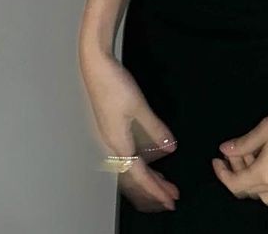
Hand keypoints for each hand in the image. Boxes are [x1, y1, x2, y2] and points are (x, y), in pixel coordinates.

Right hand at [78, 49, 179, 212]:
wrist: (95, 66)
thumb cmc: (115, 85)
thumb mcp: (139, 106)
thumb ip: (155, 128)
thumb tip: (171, 148)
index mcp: (118, 143)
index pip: (140, 176)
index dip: (156, 189)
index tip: (170, 200)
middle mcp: (113, 145)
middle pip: (133, 177)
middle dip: (153, 189)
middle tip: (172, 196)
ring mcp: (111, 138)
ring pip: (130, 168)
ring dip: (147, 178)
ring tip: (164, 183)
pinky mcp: (111, 129)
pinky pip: (127, 157)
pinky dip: (140, 165)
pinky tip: (149, 160)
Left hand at [211, 96, 267, 206]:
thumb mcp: (265, 128)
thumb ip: (243, 142)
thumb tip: (226, 149)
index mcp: (266, 173)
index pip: (236, 183)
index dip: (222, 173)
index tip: (218, 161)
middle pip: (250, 189)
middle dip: (238, 171)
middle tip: (237, 152)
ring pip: (267, 197)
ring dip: (256, 182)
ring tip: (256, 159)